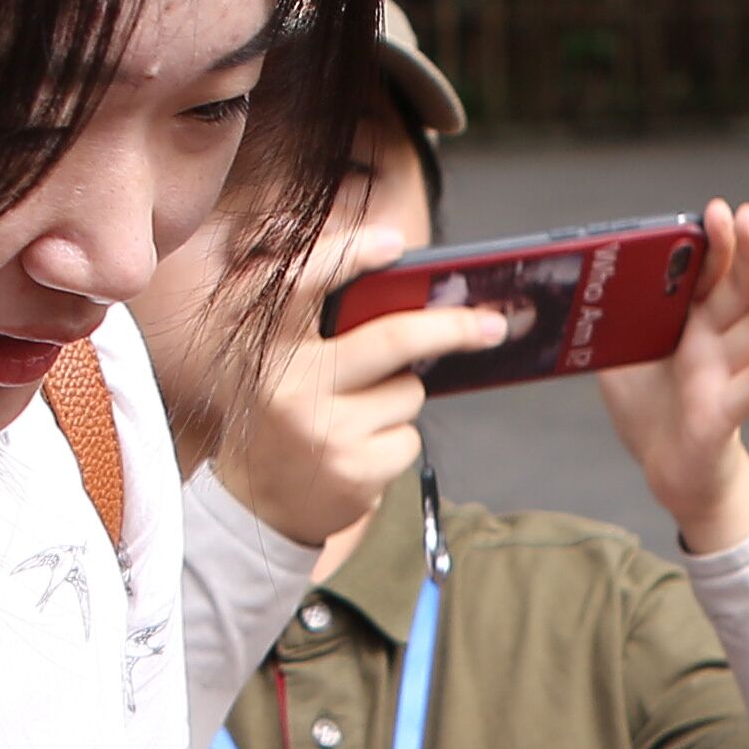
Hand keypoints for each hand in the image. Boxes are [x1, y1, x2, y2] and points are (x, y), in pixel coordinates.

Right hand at [198, 217, 513, 551]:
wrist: (255, 504)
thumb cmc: (281, 413)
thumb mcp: (277, 359)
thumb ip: (314, 317)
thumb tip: (401, 285)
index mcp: (267, 344)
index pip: (306, 285)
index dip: (352, 256)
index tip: (396, 244)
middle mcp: (290, 385)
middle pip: (393, 340)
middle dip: (453, 328)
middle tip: (493, 324)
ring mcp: (324, 431)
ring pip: (408, 391)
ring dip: (401, 395)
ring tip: (357, 414)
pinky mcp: (354, 472)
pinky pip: (409, 437)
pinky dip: (397, 439)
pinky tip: (360, 449)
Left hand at [595, 199, 748, 556]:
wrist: (666, 471)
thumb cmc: (649, 408)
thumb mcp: (616, 358)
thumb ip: (608, 324)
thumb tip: (590, 286)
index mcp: (695, 320)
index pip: (713, 273)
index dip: (718, 243)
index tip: (715, 211)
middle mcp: (720, 341)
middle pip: (743, 289)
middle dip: (748, 251)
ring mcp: (728, 374)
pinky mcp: (727, 413)